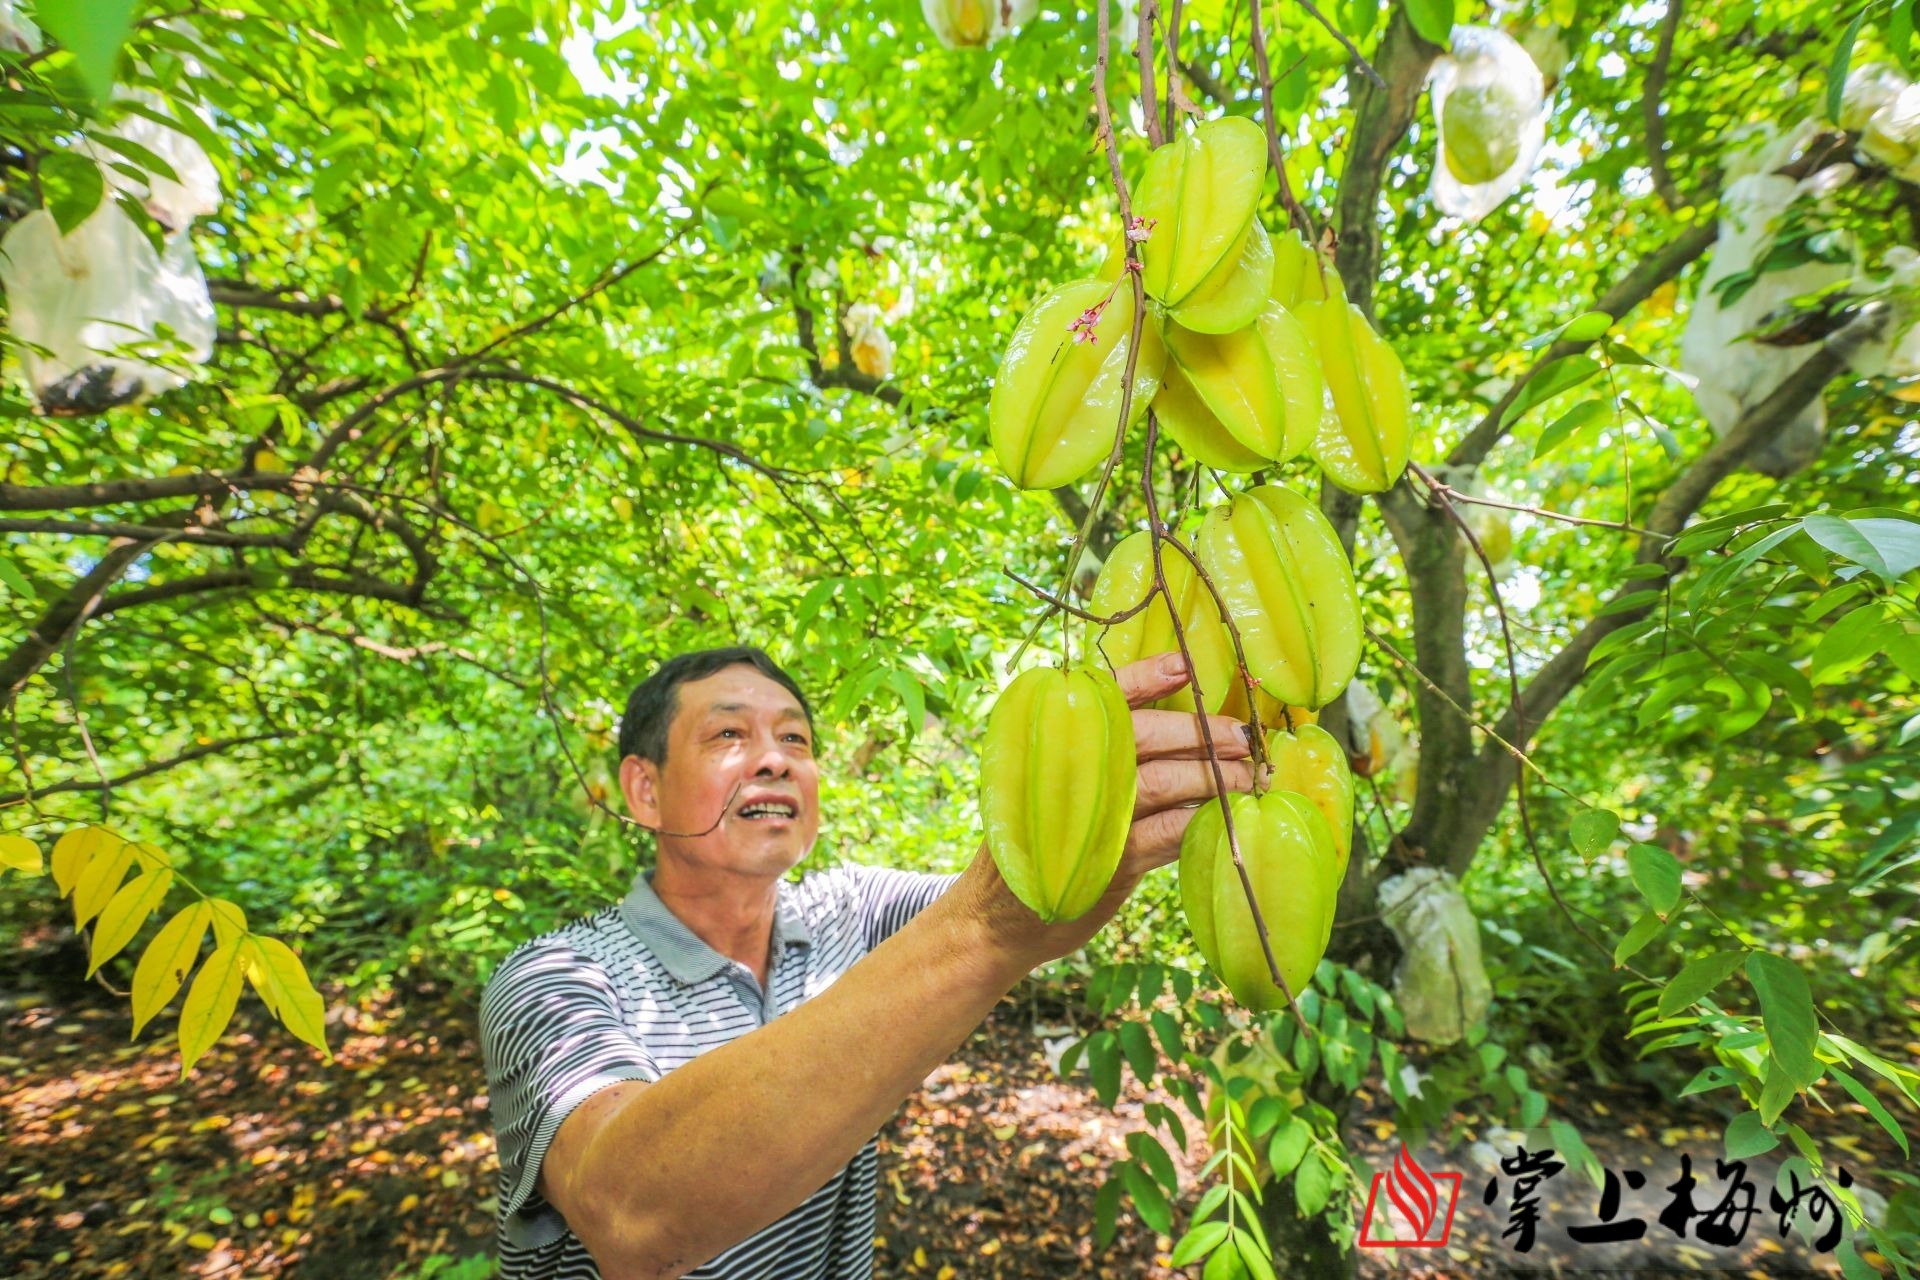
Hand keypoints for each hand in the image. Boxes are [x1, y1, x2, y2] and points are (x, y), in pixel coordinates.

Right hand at [959, 651, 1259, 967]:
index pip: (1101, 698)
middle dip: (1199, 733)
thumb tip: (1179, 732)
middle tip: (1242, 737)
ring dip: (1212, 777)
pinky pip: (1168, 831)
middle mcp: (1065, 770)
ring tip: (1248, 778)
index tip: (1185, 666)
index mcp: (1053, 743)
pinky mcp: (1109, 863)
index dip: (1145, 677)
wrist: (998, 918)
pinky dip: (1199, 819)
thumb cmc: (1041, 844)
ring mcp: (1087, 817)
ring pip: (1161, 781)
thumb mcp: (1054, 792)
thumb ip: (1100, 761)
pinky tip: (1222, 817)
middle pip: (1143, 735)